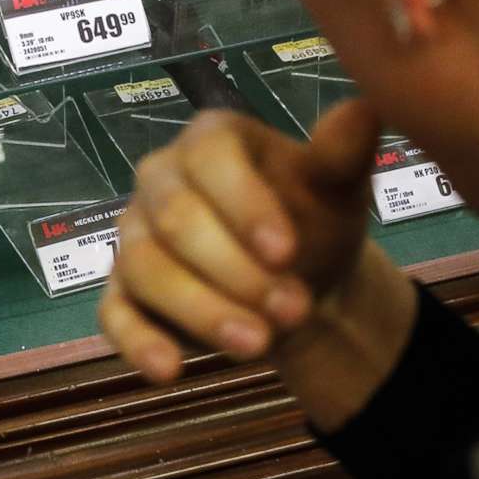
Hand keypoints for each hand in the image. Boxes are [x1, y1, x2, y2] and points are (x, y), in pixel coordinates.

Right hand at [99, 100, 415, 429]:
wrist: (302, 282)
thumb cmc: (314, 220)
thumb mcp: (340, 187)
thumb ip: (344, 152)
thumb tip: (365, 108)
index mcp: (210, 140)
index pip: (209, 157)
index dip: (243, 205)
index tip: (286, 252)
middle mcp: (160, 180)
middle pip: (175, 219)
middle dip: (233, 270)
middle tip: (292, 311)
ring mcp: (135, 237)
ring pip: (146, 268)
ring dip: (201, 310)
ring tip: (258, 347)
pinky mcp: (124, 292)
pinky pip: (114, 313)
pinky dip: (137, 343)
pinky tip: (170, 371)